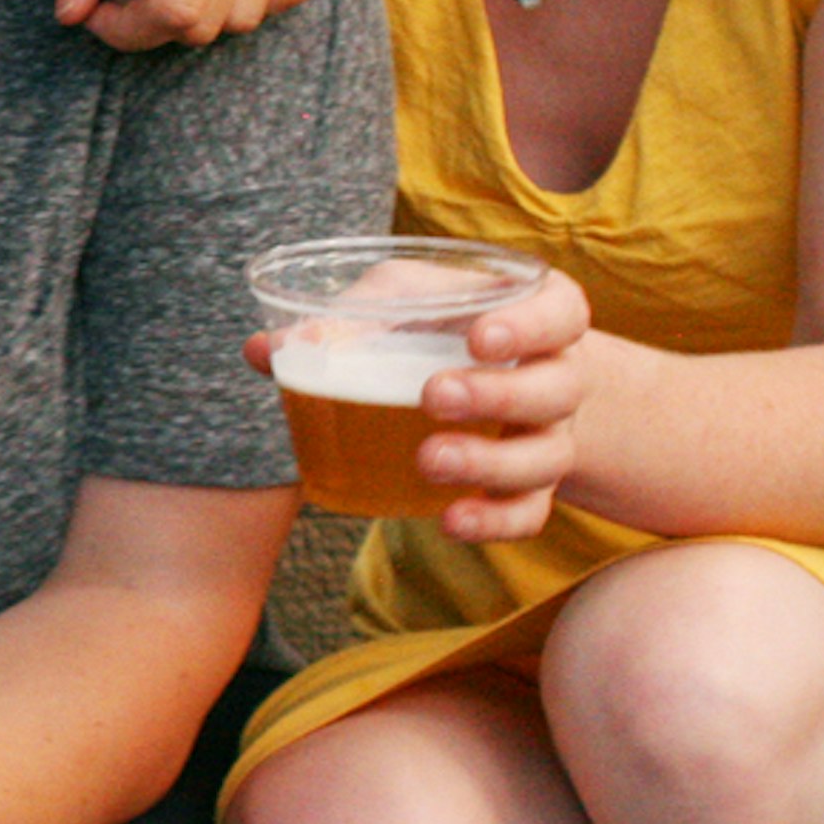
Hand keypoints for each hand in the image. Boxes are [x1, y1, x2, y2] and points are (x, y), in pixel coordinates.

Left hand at [243, 267, 592, 544]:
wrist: (501, 383)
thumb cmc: (442, 325)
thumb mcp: (405, 301)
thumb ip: (345, 316)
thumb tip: (263, 350)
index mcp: (540, 315)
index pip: (560, 312)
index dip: (529, 325)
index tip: (479, 337)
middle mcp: (558, 376)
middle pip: (553, 389)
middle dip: (495, 395)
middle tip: (433, 395)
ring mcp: (550, 437)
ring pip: (543, 458)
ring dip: (487, 463)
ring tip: (428, 461)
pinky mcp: (533, 489)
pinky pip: (529, 514)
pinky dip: (493, 523)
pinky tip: (449, 521)